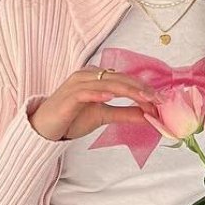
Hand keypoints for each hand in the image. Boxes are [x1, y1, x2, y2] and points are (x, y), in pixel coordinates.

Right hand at [28, 68, 157, 141]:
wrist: (44, 128)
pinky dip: (99, 93)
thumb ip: (124, 113)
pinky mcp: (68, 96)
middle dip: (140, 89)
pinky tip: (111, 97)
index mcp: (96, 77)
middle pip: (118, 78)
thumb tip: (147, 114)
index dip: (143, 88)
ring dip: (126, 91)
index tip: (160, 100)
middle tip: (158, 99)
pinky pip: (85, 92)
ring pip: (106, 83)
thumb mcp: (103, 115)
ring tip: (144, 98)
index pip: (124, 79)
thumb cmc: (71, 119)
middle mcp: (87, 75)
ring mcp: (77, 84)